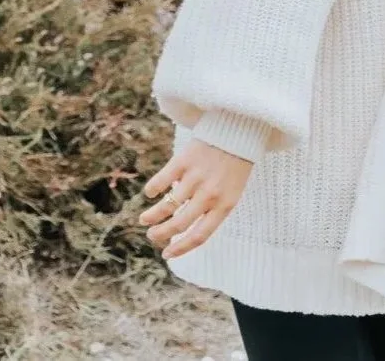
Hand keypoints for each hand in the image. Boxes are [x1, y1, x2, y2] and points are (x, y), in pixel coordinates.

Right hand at [139, 137, 254, 259]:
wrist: (240, 129)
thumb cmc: (235, 164)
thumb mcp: (232, 191)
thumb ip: (212, 210)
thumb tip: (184, 231)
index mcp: (224, 205)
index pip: (199, 236)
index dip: (180, 249)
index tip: (166, 255)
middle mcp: (209, 194)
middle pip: (178, 224)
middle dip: (160, 234)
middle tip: (151, 236)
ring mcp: (196, 177)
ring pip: (167, 206)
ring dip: (151, 216)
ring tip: (144, 219)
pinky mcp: (185, 160)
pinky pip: (162, 181)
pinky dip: (152, 190)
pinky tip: (151, 192)